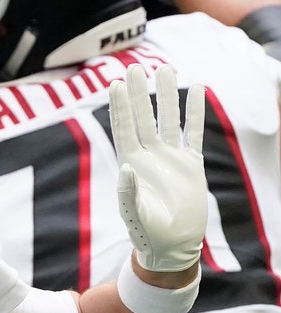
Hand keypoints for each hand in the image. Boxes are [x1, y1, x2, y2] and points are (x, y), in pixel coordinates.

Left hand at [109, 64, 205, 271]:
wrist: (172, 246)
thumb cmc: (147, 234)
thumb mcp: (134, 215)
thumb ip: (128, 193)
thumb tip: (126, 166)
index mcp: (131, 164)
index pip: (124, 128)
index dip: (120, 106)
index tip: (114, 83)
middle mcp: (149, 156)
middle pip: (144, 117)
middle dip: (139, 93)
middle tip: (137, 67)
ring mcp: (170, 157)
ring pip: (168, 119)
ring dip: (166, 95)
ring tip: (166, 69)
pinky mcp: (191, 164)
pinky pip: (194, 132)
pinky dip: (195, 112)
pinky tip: (197, 90)